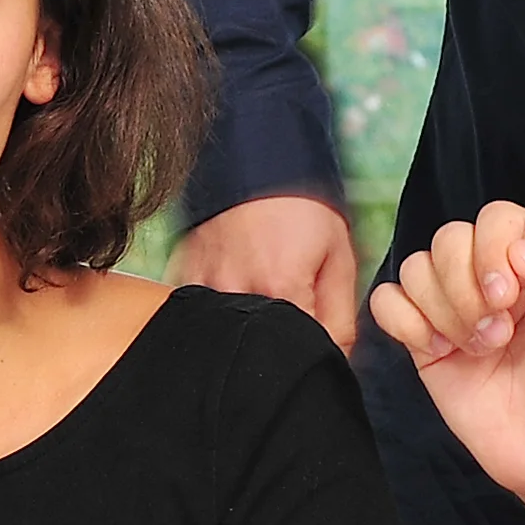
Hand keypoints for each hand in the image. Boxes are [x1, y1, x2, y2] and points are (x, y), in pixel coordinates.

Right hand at [172, 191, 363, 351]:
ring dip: (245, 333)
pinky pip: (195, 318)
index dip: (313, 354)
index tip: (317, 343)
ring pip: (225, 338)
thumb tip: (338, 361)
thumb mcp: (339, 258)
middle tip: (290, 319)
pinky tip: (231, 305)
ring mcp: (203, 282)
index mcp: (281, 284)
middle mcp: (236, 287)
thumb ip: (341, 318)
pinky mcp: (183, 274)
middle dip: (278, 347)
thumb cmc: (304, 210)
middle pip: (260, 349)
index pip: (300, 352)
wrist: (258, 163)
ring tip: (261, 307)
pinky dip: (214, 321)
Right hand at [366, 200, 524, 524]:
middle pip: (449, 238)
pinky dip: (403, 321)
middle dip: (464, 284)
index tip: (510, 297)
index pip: (498, 219)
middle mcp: (496, 280)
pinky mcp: (428, 346)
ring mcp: (458, 312)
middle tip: (496, 332)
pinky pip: (388, 305)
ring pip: (415, 267)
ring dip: (440, 307)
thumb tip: (523, 250)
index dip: (492, 250)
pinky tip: (438, 350)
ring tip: (478, 349)